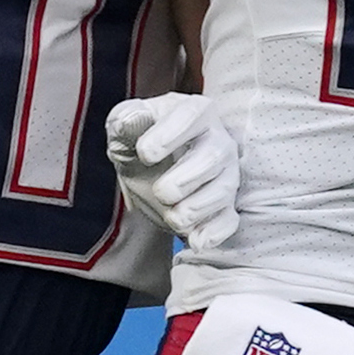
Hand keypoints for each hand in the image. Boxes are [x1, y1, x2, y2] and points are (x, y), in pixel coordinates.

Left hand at [106, 90, 241, 253]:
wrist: (148, 170)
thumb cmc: (140, 139)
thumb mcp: (124, 125)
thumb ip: (125, 119)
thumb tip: (129, 121)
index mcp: (195, 113)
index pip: (193, 115)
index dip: (170, 134)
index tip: (144, 153)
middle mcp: (216, 141)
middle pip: (213, 156)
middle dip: (185, 179)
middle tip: (161, 192)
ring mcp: (225, 175)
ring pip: (223, 190)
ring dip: (197, 208)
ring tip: (173, 217)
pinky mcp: (224, 206)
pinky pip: (229, 220)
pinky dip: (214, 233)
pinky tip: (196, 241)